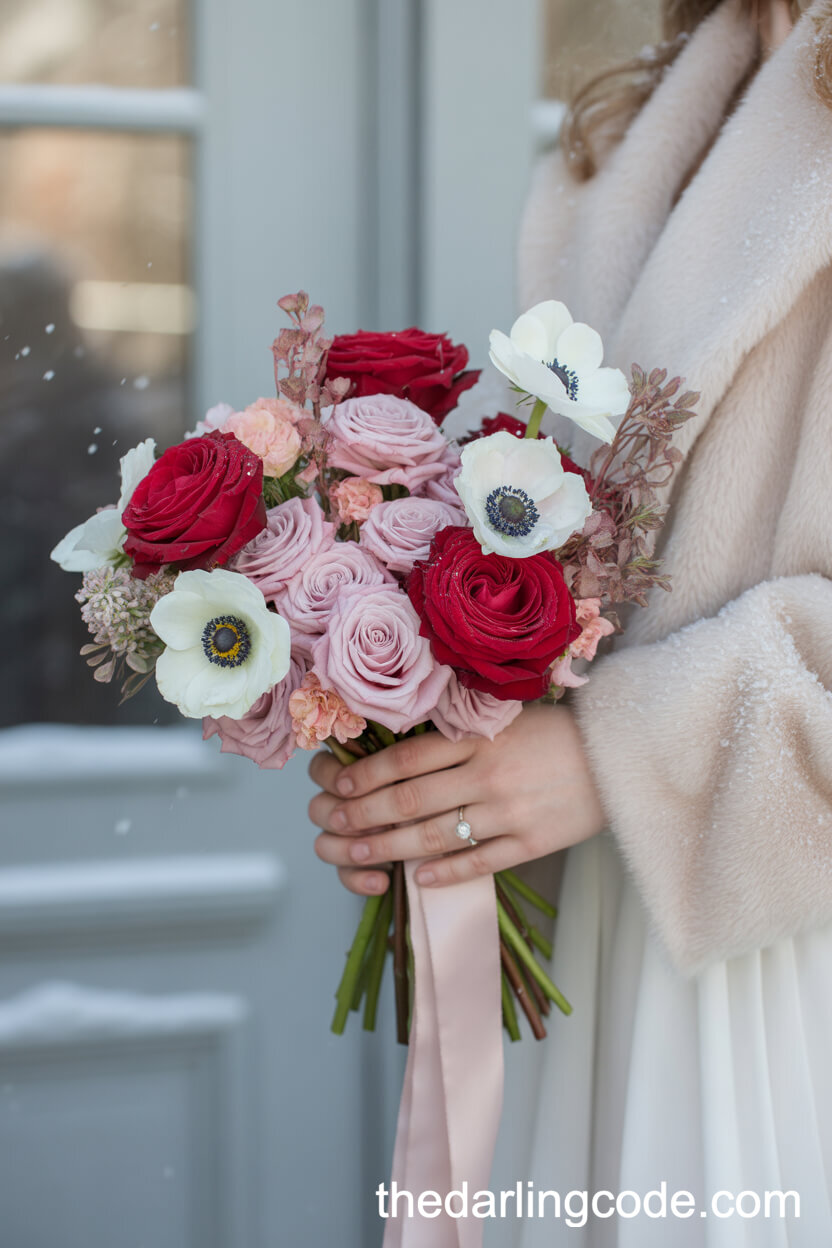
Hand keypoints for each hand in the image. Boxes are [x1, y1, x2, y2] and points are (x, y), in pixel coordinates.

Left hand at [307, 702, 605, 894]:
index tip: (340, 785)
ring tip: (361, 855)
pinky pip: (481, 862)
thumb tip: (403, 754)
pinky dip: (447, 872)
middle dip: (366, 816)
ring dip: (392, 848)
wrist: (622, 753)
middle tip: (335, 826)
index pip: (408, 759)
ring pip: (437, 835)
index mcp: (479, 739)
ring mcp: (510, 812)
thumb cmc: (558, 732)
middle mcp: (488, 775)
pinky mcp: (534, 842)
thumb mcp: (505, 720)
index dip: (368, 775)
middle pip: (411, 800)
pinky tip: (421, 879)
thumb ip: (460, 737)